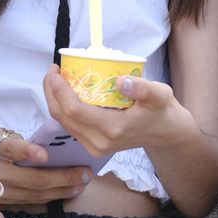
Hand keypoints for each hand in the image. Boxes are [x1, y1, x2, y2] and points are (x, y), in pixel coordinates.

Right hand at [0, 124, 91, 205]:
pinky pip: (23, 202)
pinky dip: (42, 199)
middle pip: (36, 185)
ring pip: (33, 197)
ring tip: (77, 186)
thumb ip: (8, 141)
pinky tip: (54, 194)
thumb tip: (36, 152)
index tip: (65, 162)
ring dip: (58, 193)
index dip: (46, 163)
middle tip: (86, 176)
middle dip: (65, 181)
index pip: (26, 162)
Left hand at [40, 66, 188, 157]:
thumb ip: (143, 88)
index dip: (59, 90)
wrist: (166, 133)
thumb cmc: (162, 110)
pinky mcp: (94, 147)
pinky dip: (63, 108)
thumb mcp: (159, 94)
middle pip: (62, 117)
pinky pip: (70, 126)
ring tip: (56, 78)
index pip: (75, 110)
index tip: (56, 70)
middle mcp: (100, 142)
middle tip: (53, 70)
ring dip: (55, 99)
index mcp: (114, 128)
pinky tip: (65, 92)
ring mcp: (96, 147)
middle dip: (51, 92)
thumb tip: (121, 81)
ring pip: (63, 123)